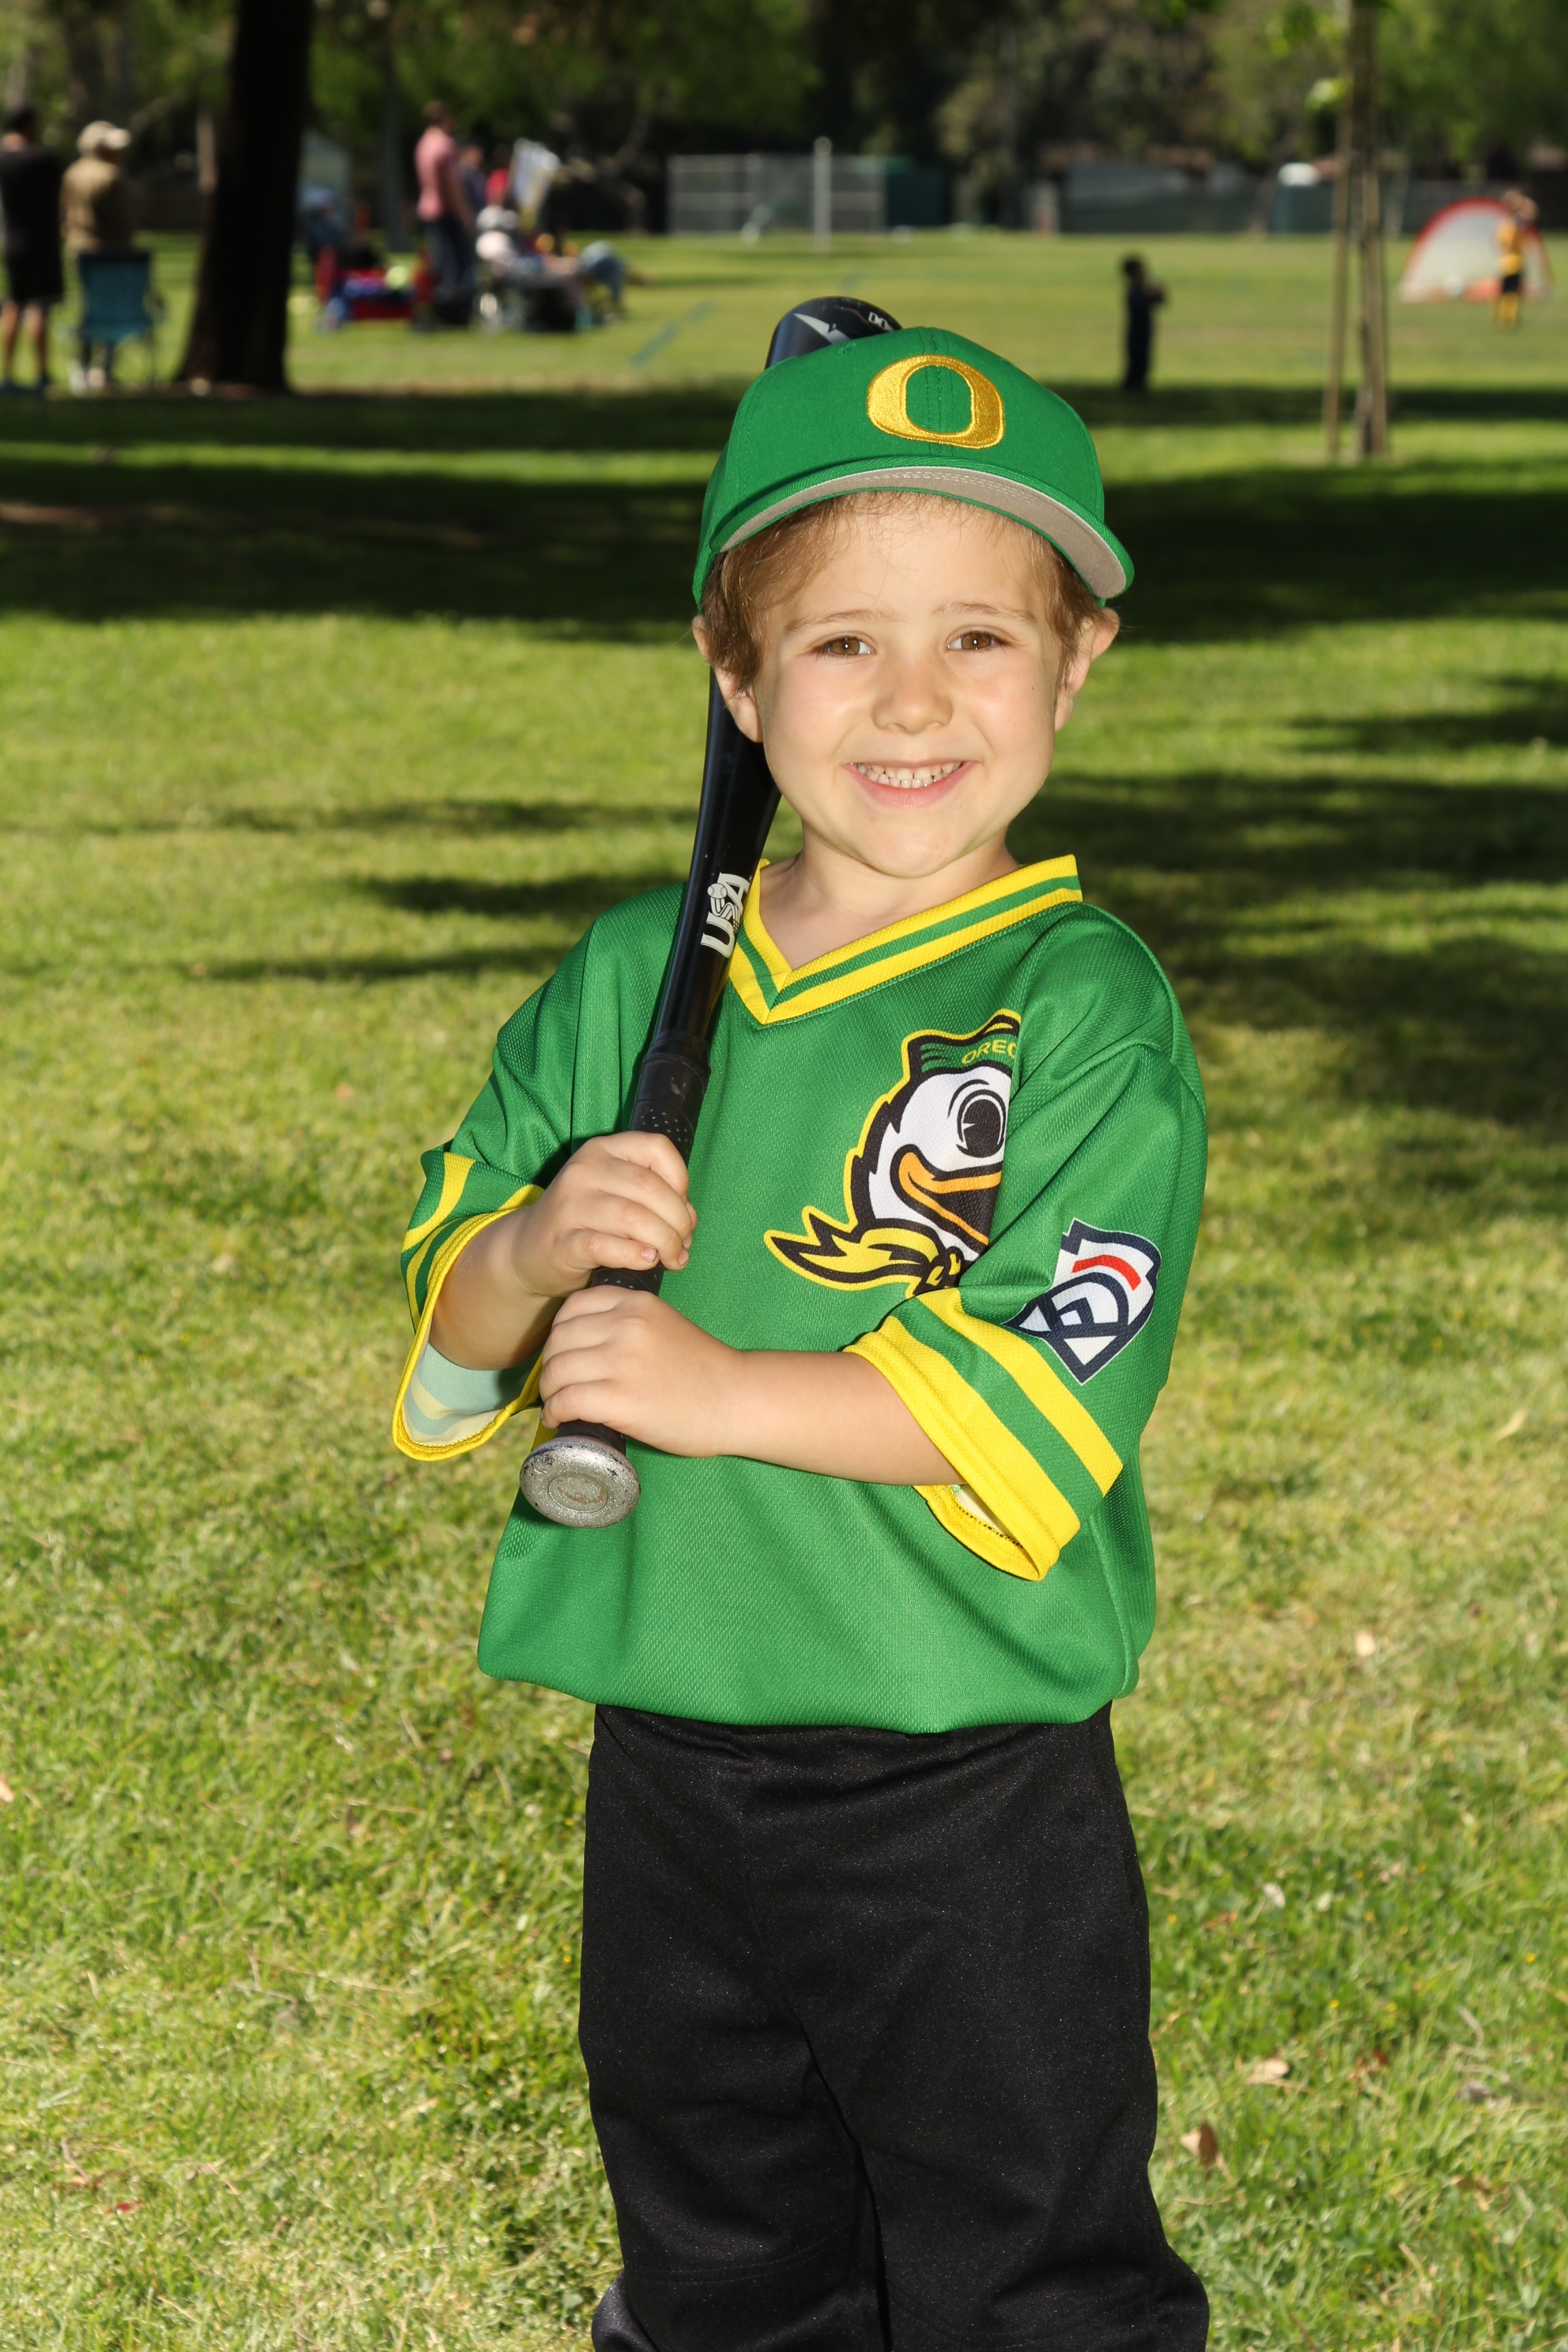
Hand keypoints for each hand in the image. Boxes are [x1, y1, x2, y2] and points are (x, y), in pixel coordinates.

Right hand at [429, 1132, 694, 1372]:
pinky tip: (647, 1261)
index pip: (657, 1148)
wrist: (529, 1250)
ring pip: (634, 1218)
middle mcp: (584, 1170)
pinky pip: (607, 1246)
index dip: (681, 1180)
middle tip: (684, 1246)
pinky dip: (635, 1255)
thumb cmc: (587, 1222)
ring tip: (673, 1259)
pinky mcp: (562, 1240)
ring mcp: (569, 1204)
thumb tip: (689, 1219)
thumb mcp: (617, 1195)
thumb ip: (653, 1197)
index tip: (683, 1209)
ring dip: (665, 1242)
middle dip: (678, 1221)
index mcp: (603, 1150)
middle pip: (651, 1188)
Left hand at [540, 1286, 735, 1454]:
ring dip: (549, 1391)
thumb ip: (629, 1323)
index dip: (559, 1333)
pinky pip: (567, 1401)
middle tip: (557, 1384)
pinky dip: (555, 1412)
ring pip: (557, 1370)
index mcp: (636, 1303)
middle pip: (559, 1340)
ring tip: (557, 1403)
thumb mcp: (664, 1325)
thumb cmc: (703, 1368)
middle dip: (550, 1365)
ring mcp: (622, 1362)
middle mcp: (625, 1326)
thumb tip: (586, 1344)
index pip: (573, 1307)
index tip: (564, 1354)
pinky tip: (560, 1418)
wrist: (737, 1399)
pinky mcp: (621, 1400)